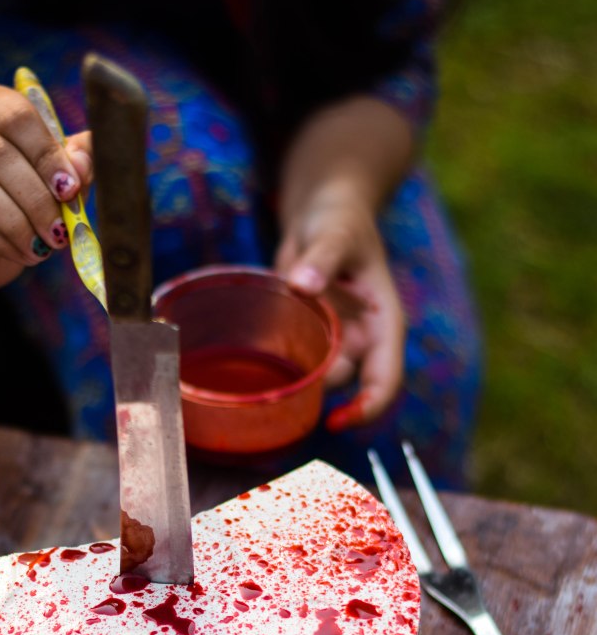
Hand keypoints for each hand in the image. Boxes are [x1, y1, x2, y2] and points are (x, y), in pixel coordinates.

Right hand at [0, 82, 92, 290]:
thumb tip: (83, 163)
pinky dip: (5, 243)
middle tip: (61, 227)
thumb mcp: (56, 170)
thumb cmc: (24, 190)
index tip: (71, 187)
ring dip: (19, 222)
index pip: (15, 114)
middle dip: (36, 195)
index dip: (47, 153)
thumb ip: (75, 160)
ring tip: (46, 243)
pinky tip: (26, 253)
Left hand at [275, 178, 404, 430]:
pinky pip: (293, 362)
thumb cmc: (341, 219)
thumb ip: (322, 259)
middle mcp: (361, 339)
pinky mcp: (307, 336)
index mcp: (382, 324)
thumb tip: (304, 284)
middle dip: (314, 396)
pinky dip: (276, 368)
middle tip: (277, 390)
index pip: (385, 380)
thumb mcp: (336, 234)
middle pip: (344, 386)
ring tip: (258, 377)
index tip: (337, 423)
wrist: (323, 212)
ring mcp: (334, 340)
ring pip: (314, 378)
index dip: (367, 408)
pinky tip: (249, 368)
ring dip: (291, 383)